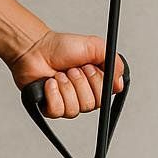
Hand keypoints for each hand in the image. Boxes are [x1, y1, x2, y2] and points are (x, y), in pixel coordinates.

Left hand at [7, 29, 126, 118]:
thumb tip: (120, 81)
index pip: (105, 96)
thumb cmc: (62, 47)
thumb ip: (113, 61)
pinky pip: (58, 110)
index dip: (96, 82)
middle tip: (71, 69)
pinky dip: (53, 93)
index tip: (88, 67)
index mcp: (95, 84)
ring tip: (59, 74)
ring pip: (74, 109)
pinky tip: (50, 83)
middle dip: (79, 82)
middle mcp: (83, 95)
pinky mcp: (51, 108)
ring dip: (65, 86)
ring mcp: (67, 103)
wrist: (36, 49)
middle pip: (90, 104)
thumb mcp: (94, 46)